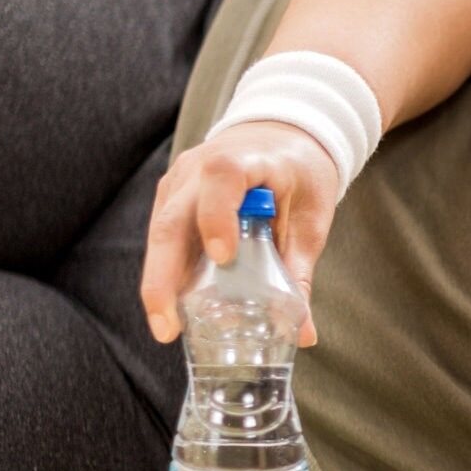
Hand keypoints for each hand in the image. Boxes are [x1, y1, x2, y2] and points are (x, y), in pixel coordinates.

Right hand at [138, 120, 343, 347]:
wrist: (282, 135)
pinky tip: (174, 307)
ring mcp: (179, 183)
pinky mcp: (171, 199)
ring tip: (167, 327)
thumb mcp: (311, 217)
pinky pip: (163, 237)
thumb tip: (305, 334)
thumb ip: (301, 271)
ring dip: (159, 282)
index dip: (218, 216)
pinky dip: (167, 272)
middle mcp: (198, 168)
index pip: (222, 176)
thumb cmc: (300, 172)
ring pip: (159, 234)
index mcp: (242, 158)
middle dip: (164, 277)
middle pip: (171, 220)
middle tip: (168, 327)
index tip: (224, 257)